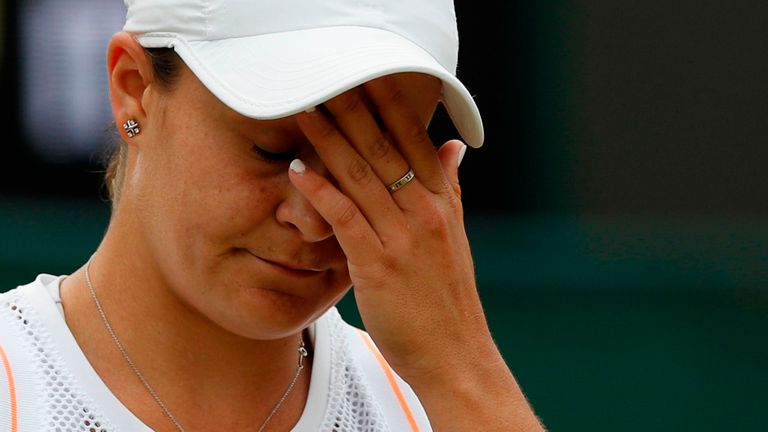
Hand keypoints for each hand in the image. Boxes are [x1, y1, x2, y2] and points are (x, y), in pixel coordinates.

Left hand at [289, 74, 490, 379]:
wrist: (457, 355)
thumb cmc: (448, 300)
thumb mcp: (456, 238)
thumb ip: (449, 190)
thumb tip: (451, 148)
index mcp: (443, 204)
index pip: (415, 142)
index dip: (389, 108)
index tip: (365, 79)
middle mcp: (425, 213)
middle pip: (384, 150)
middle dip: (352, 113)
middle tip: (323, 83)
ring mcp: (403, 238)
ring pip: (361, 177)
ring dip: (329, 142)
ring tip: (303, 113)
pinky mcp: (379, 266)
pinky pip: (346, 219)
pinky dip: (321, 191)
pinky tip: (299, 172)